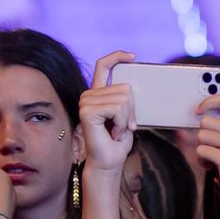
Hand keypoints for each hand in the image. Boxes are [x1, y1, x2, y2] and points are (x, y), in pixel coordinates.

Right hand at [80, 51, 138, 174]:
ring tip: (117, 130)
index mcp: (99, 93)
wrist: (109, 161)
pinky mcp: (87, 110)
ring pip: (123, 99)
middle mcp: (89, 94)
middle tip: (123, 126)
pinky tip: (114, 132)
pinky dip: (122, 122)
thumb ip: (127, 100)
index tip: (133, 56)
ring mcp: (86, 101)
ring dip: (127, 118)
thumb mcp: (127, 116)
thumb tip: (132, 87)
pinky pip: (117, 108)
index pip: (103, 66)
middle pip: (125, 88)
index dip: (117, 57)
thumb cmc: (118, 141)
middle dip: (132, 110)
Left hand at [195, 92, 219, 218]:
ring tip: (214, 160)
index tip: (199, 110)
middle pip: (206, 121)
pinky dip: (202, 161)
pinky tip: (212, 168)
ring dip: (202, 150)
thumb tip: (193, 115)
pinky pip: (201, 150)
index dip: (209, 101)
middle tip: (213, 150)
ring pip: (201, 136)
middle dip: (203, 136)